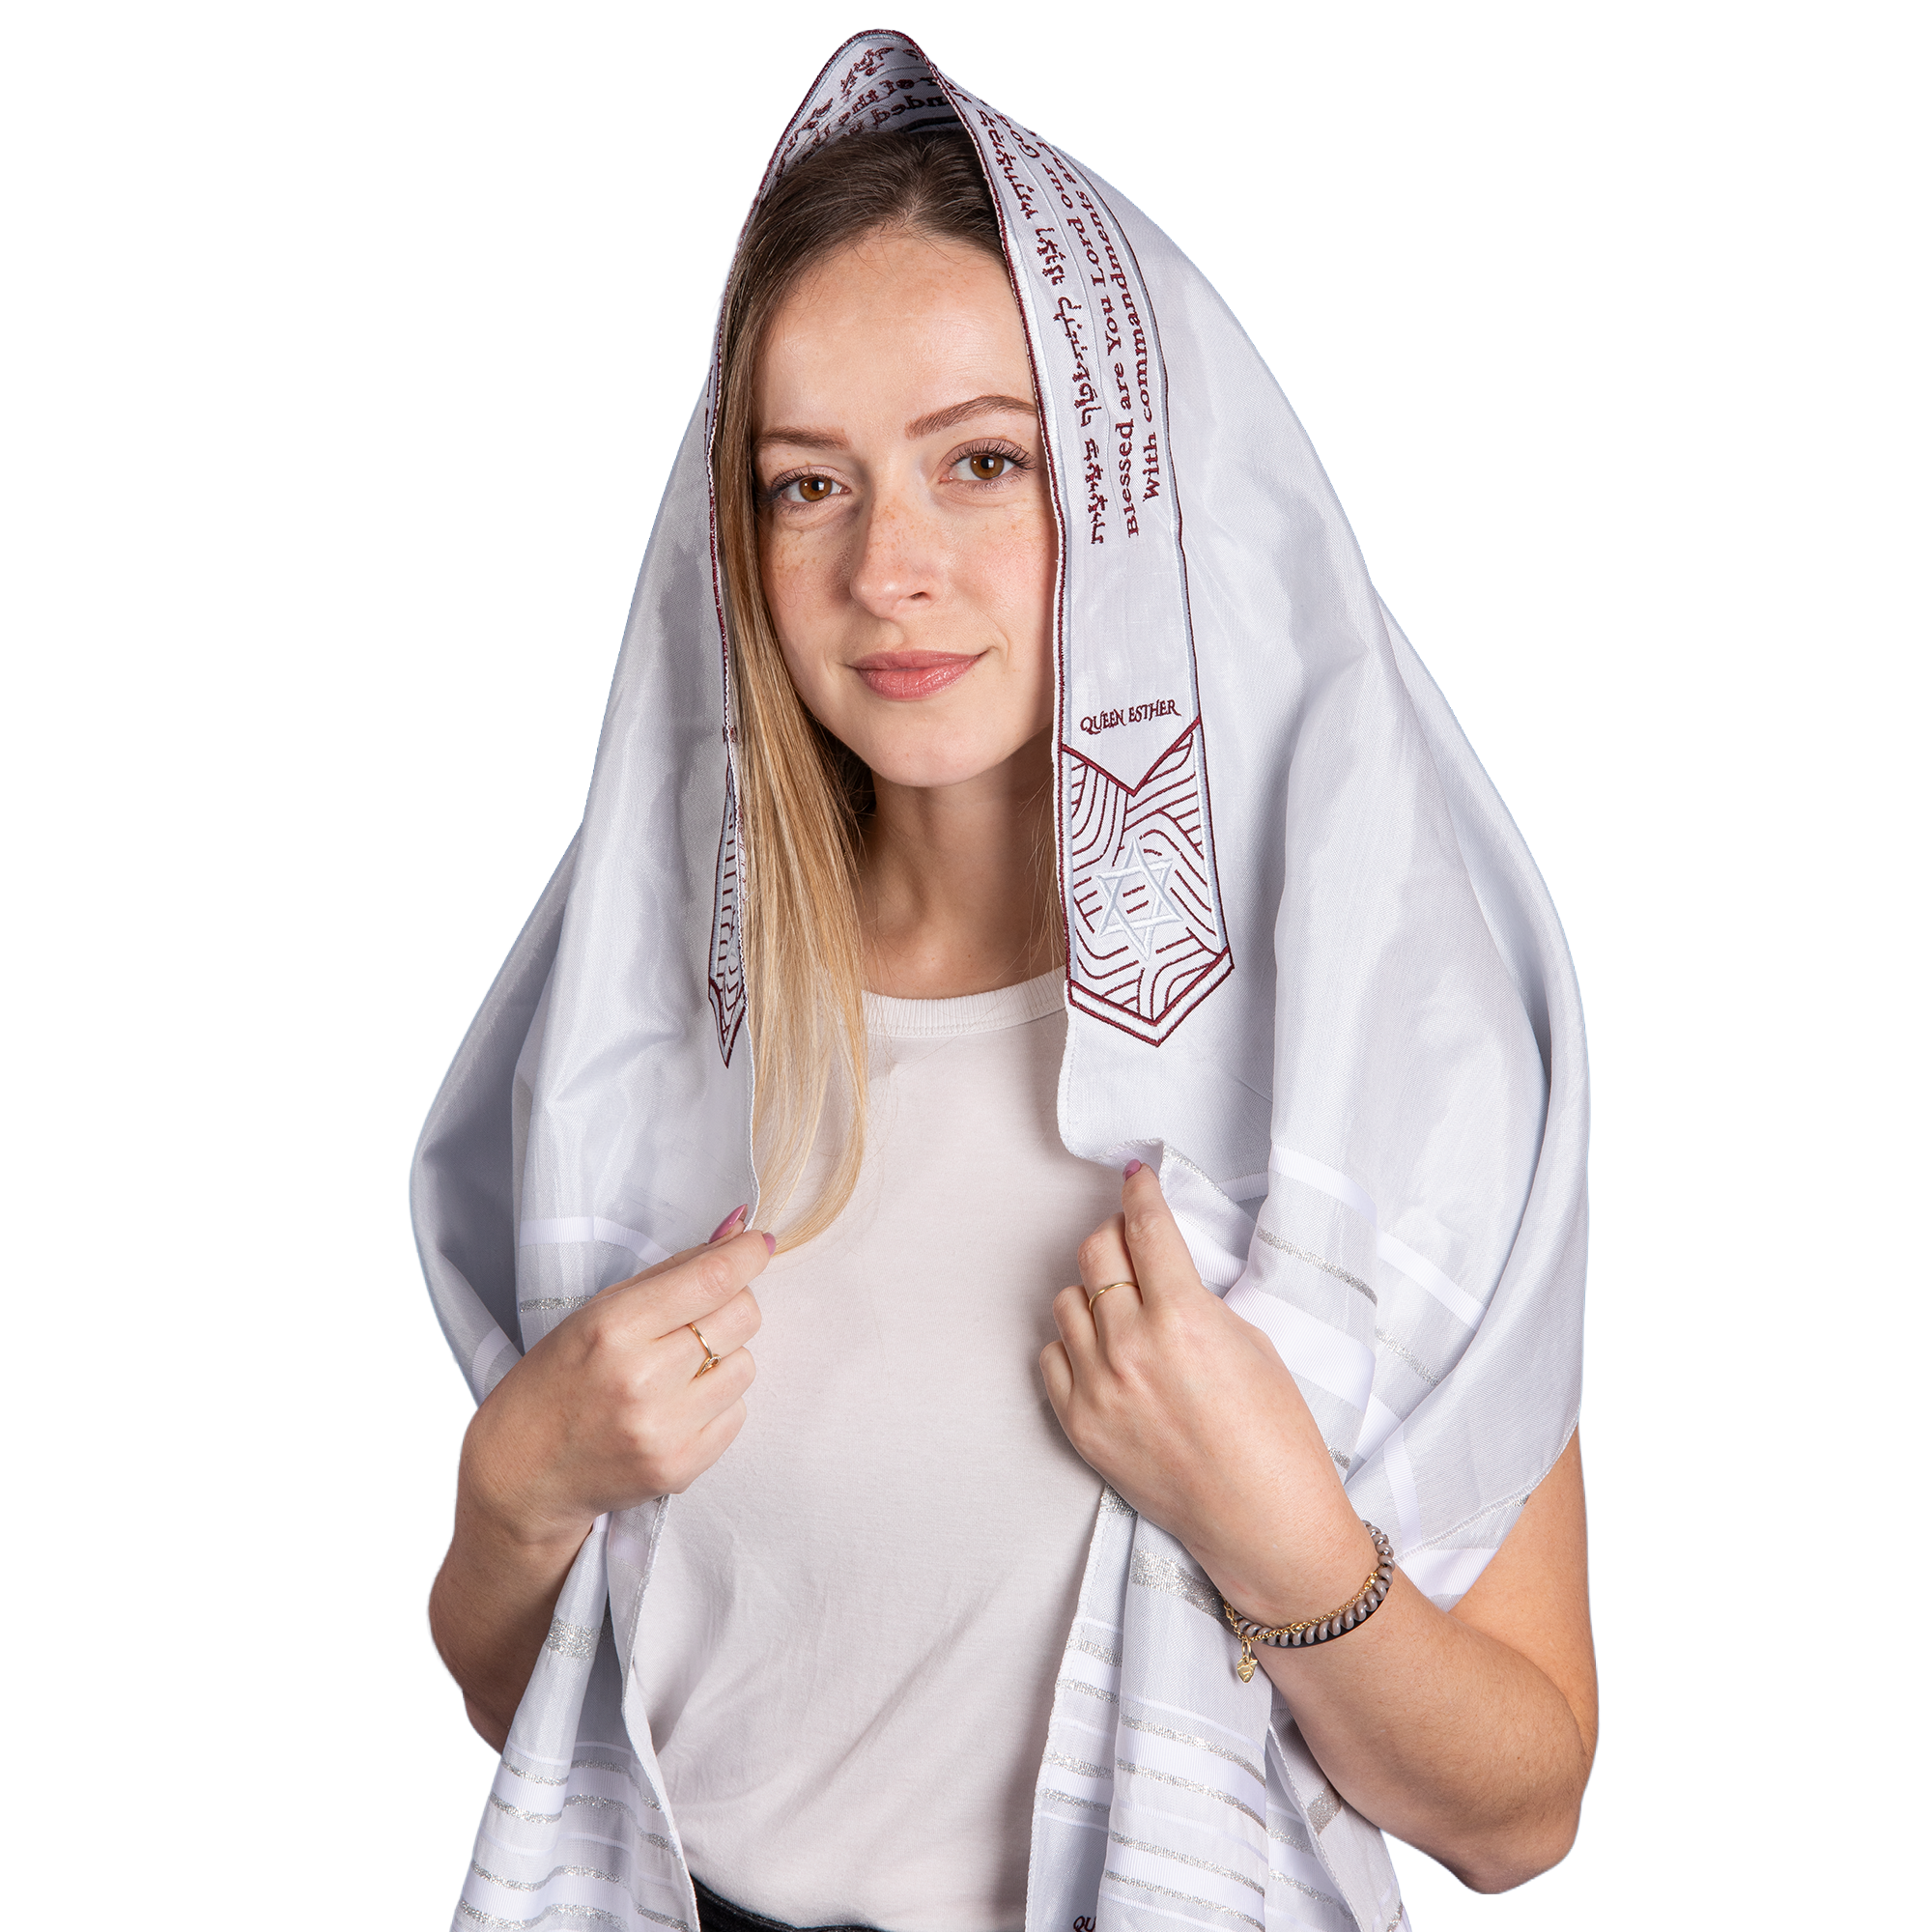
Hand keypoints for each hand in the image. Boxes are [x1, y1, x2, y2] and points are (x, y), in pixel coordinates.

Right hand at [460, 1208, 771, 1551]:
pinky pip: (737, 1414)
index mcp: (614, 1329)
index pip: (711, 1279)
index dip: (745, 1255)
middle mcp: (642, 1380)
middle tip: (700, 1314)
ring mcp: (664, 1430)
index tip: (755, 1245)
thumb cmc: (555, 1382)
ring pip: (746, 1365)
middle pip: (742, 1316)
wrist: (523, 1474)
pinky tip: (677, 1406)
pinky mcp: (681, 1468)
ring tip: (677, 1370)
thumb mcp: (595, 1312)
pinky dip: (716, 1403)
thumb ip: (671, 1271)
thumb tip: (738, 1231)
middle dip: (733, 1303)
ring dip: (723, 1358)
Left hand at [1040, 1163, 1374, 1624]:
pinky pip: (1051, 1356)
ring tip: (1125, 1309)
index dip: (1140, 1193)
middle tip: (1134, 1242)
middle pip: (1095, 1253)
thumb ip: (1196, 1300)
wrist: (1263, 1521)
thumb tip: (1161, 1269)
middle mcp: (1129, 1347)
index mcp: (1182, 1319)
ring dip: (1094, 1293)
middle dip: (1116, 1236)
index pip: (1145, 1229)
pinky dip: (1073, 1345)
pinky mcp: (1078, 1424)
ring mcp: (1096, 1388)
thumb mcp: (1249, 1343)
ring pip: (1067, 1301)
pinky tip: (1104, 1353)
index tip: (1136, 1177)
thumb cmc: (1275, 1435)